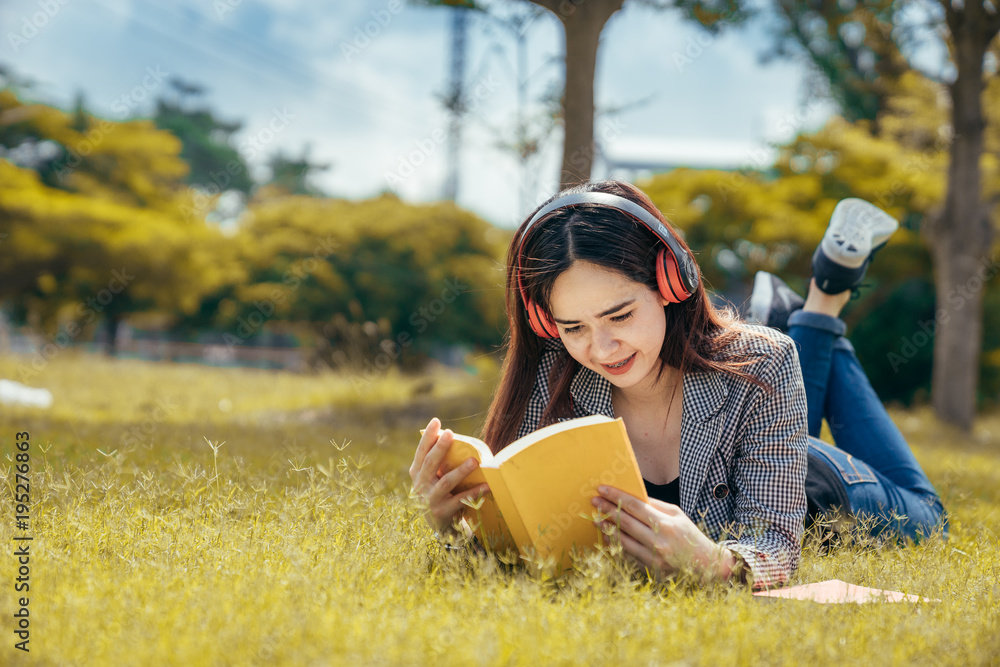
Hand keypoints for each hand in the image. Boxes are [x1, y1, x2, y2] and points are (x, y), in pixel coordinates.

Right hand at [409, 417, 488, 534]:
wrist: (439, 525)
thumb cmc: (439, 493)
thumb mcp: (432, 478)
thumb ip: (438, 461)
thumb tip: (452, 436)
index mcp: (417, 473)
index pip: (421, 451)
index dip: (428, 436)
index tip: (436, 421)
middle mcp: (420, 485)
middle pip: (430, 463)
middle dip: (440, 448)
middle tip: (450, 433)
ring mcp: (430, 499)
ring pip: (446, 482)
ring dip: (460, 471)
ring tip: (473, 461)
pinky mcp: (442, 512)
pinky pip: (460, 500)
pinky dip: (474, 492)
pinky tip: (486, 485)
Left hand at [591, 485, 737, 582]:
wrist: (706, 566)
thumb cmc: (690, 535)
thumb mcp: (677, 515)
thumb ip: (655, 505)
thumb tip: (633, 496)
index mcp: (666, 524)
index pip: (635, 506)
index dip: (616, 496)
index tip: (602, 489)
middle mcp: (658, 542)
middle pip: (626, 522)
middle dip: (607, 510)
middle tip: (594, 502)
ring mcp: (653, 558)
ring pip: (623, 540)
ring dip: (607, 528)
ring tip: (596, 519)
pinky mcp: (650, 569)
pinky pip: (627, 554)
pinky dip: (616, 544)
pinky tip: (607, 536)